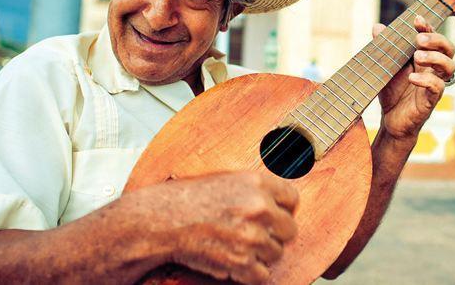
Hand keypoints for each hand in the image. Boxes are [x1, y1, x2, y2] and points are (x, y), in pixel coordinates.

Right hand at [132, 171, 298, 283]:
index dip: (282, 209)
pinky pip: (262, 275)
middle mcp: (260, 208)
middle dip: (273, 234)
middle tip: (253, 234)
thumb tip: (277, 202)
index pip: (292, 199)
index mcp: (257, 183)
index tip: (274, 215)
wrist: (162, 221)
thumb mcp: (226, 180)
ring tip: (238, 246)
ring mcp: (252, 236)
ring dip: (260, 254)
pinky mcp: (242, 262)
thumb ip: (255, 189)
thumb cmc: (187, 199)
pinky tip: (235, 262)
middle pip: (289, 229)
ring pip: (276, 253)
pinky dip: (250, 273)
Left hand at [375, 15, 454, 139]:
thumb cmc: (392, 92)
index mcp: (424, 57)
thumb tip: (377, 27)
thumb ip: (384, 47)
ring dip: (435, 58)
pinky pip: (438, 87)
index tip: (416, 19)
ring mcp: (434, 84)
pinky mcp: (431, 100)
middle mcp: (433, 69)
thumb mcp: (385, 67)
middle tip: (419, 39)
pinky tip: (412, 78)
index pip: (433, 38)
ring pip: (449, 66)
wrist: (390, 120)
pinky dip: (426, 80)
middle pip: (449, 49)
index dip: (428, 27)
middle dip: (436, 40)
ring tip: (418, 56)